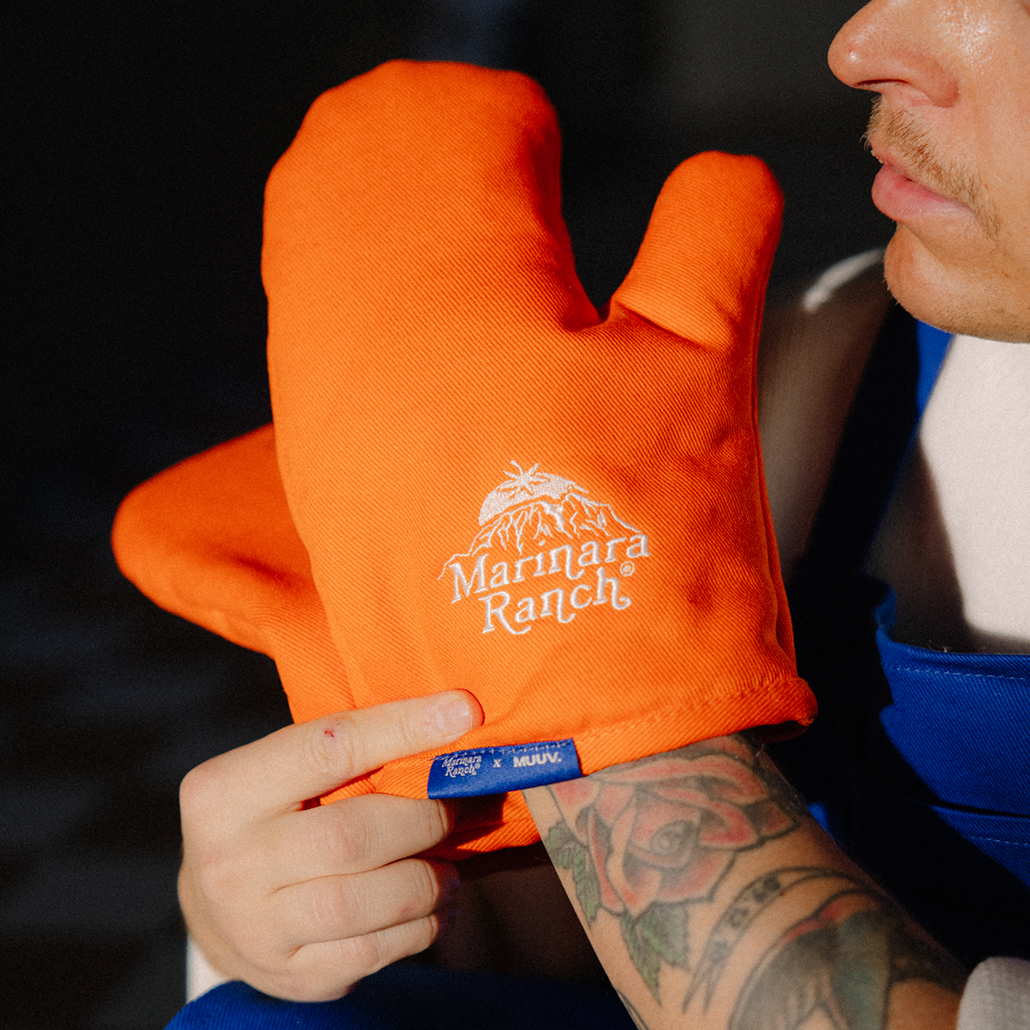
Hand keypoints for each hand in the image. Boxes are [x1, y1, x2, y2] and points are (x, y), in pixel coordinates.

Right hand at [177, 690, 480, 1000]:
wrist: (211, 910)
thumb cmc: (268, 817)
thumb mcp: (279, 771)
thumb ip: (347, 750)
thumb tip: (451, 716)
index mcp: (223, 792)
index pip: (329, 748)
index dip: (403, 728)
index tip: (462, 713)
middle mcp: (228, 863)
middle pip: (352, 835)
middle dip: (422, 818)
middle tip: (455, 806)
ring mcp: (255, 928)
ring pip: (365, 903)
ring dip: (428, 880)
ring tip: (449, 868)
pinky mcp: (289, 977)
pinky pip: (372, 953)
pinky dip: (420, 927)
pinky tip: (435, 906)